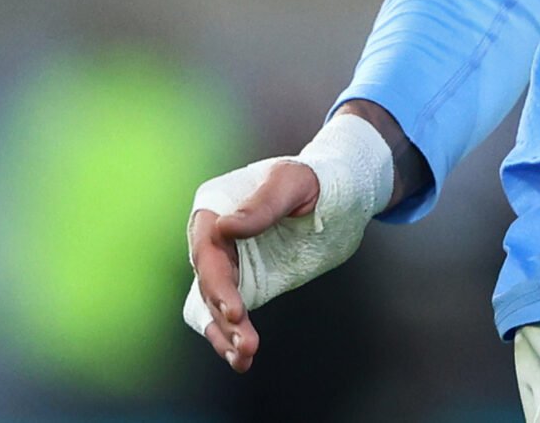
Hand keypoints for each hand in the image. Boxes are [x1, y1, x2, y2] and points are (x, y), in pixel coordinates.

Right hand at [182, 111, 394, 373]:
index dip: (217, 282)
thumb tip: (225, 227)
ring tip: (244, 359)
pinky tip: (240, 360)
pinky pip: (228, 315)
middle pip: (209, 283)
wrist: (332, 194)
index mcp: (214, 208)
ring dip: (225, 334)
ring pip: (213, 306)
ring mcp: (227, 265)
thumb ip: (260, 206)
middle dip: (224, 315)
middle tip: (247, 342)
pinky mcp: (244, 285)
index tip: (235, 310)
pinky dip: (230, 338)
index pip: (207, 250)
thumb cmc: (309, 180)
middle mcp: (213, 239)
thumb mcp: (290, 182)